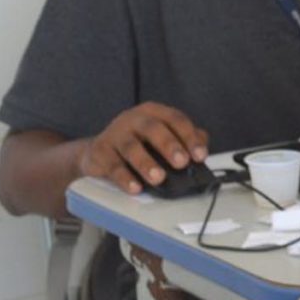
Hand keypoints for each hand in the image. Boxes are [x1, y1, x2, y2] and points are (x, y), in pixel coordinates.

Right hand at [81, 103, 208, 193]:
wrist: (98, 151)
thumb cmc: (138, 143)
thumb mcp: (161, 137)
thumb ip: (184, 140)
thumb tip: (202, 150)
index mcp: (154, 112)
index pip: (175, 119)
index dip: (189, 137)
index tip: (200, 155)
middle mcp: (134, 119)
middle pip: (153, 129)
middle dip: (169, 145)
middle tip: (181, 162)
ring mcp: (115, 134)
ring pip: (131, 147)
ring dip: (146, 163)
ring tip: (158, 178)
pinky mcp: (100, 151)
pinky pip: (113, 165)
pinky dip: (124, 178)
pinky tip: (135, 187)